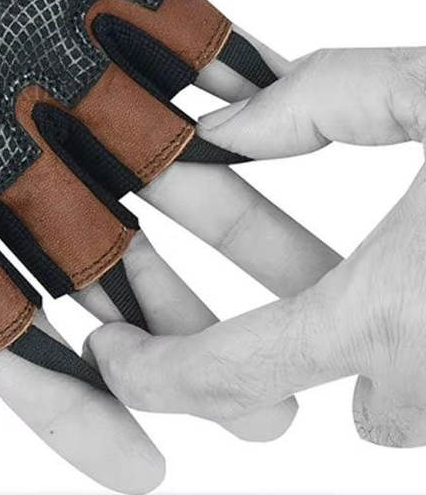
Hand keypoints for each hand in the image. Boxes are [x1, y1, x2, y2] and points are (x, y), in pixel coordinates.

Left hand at [87, 47, 425, 448]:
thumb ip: (322, 100)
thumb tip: (229, 126)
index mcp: (393, 311)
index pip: (233, 372)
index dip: (155, 373)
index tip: (110, 352)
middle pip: (304, 393)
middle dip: (244, 360)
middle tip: (219, 305)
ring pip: (389, 406)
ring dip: (348, 356)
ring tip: (331, 288)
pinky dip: (412, 354)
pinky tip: (414, 277)